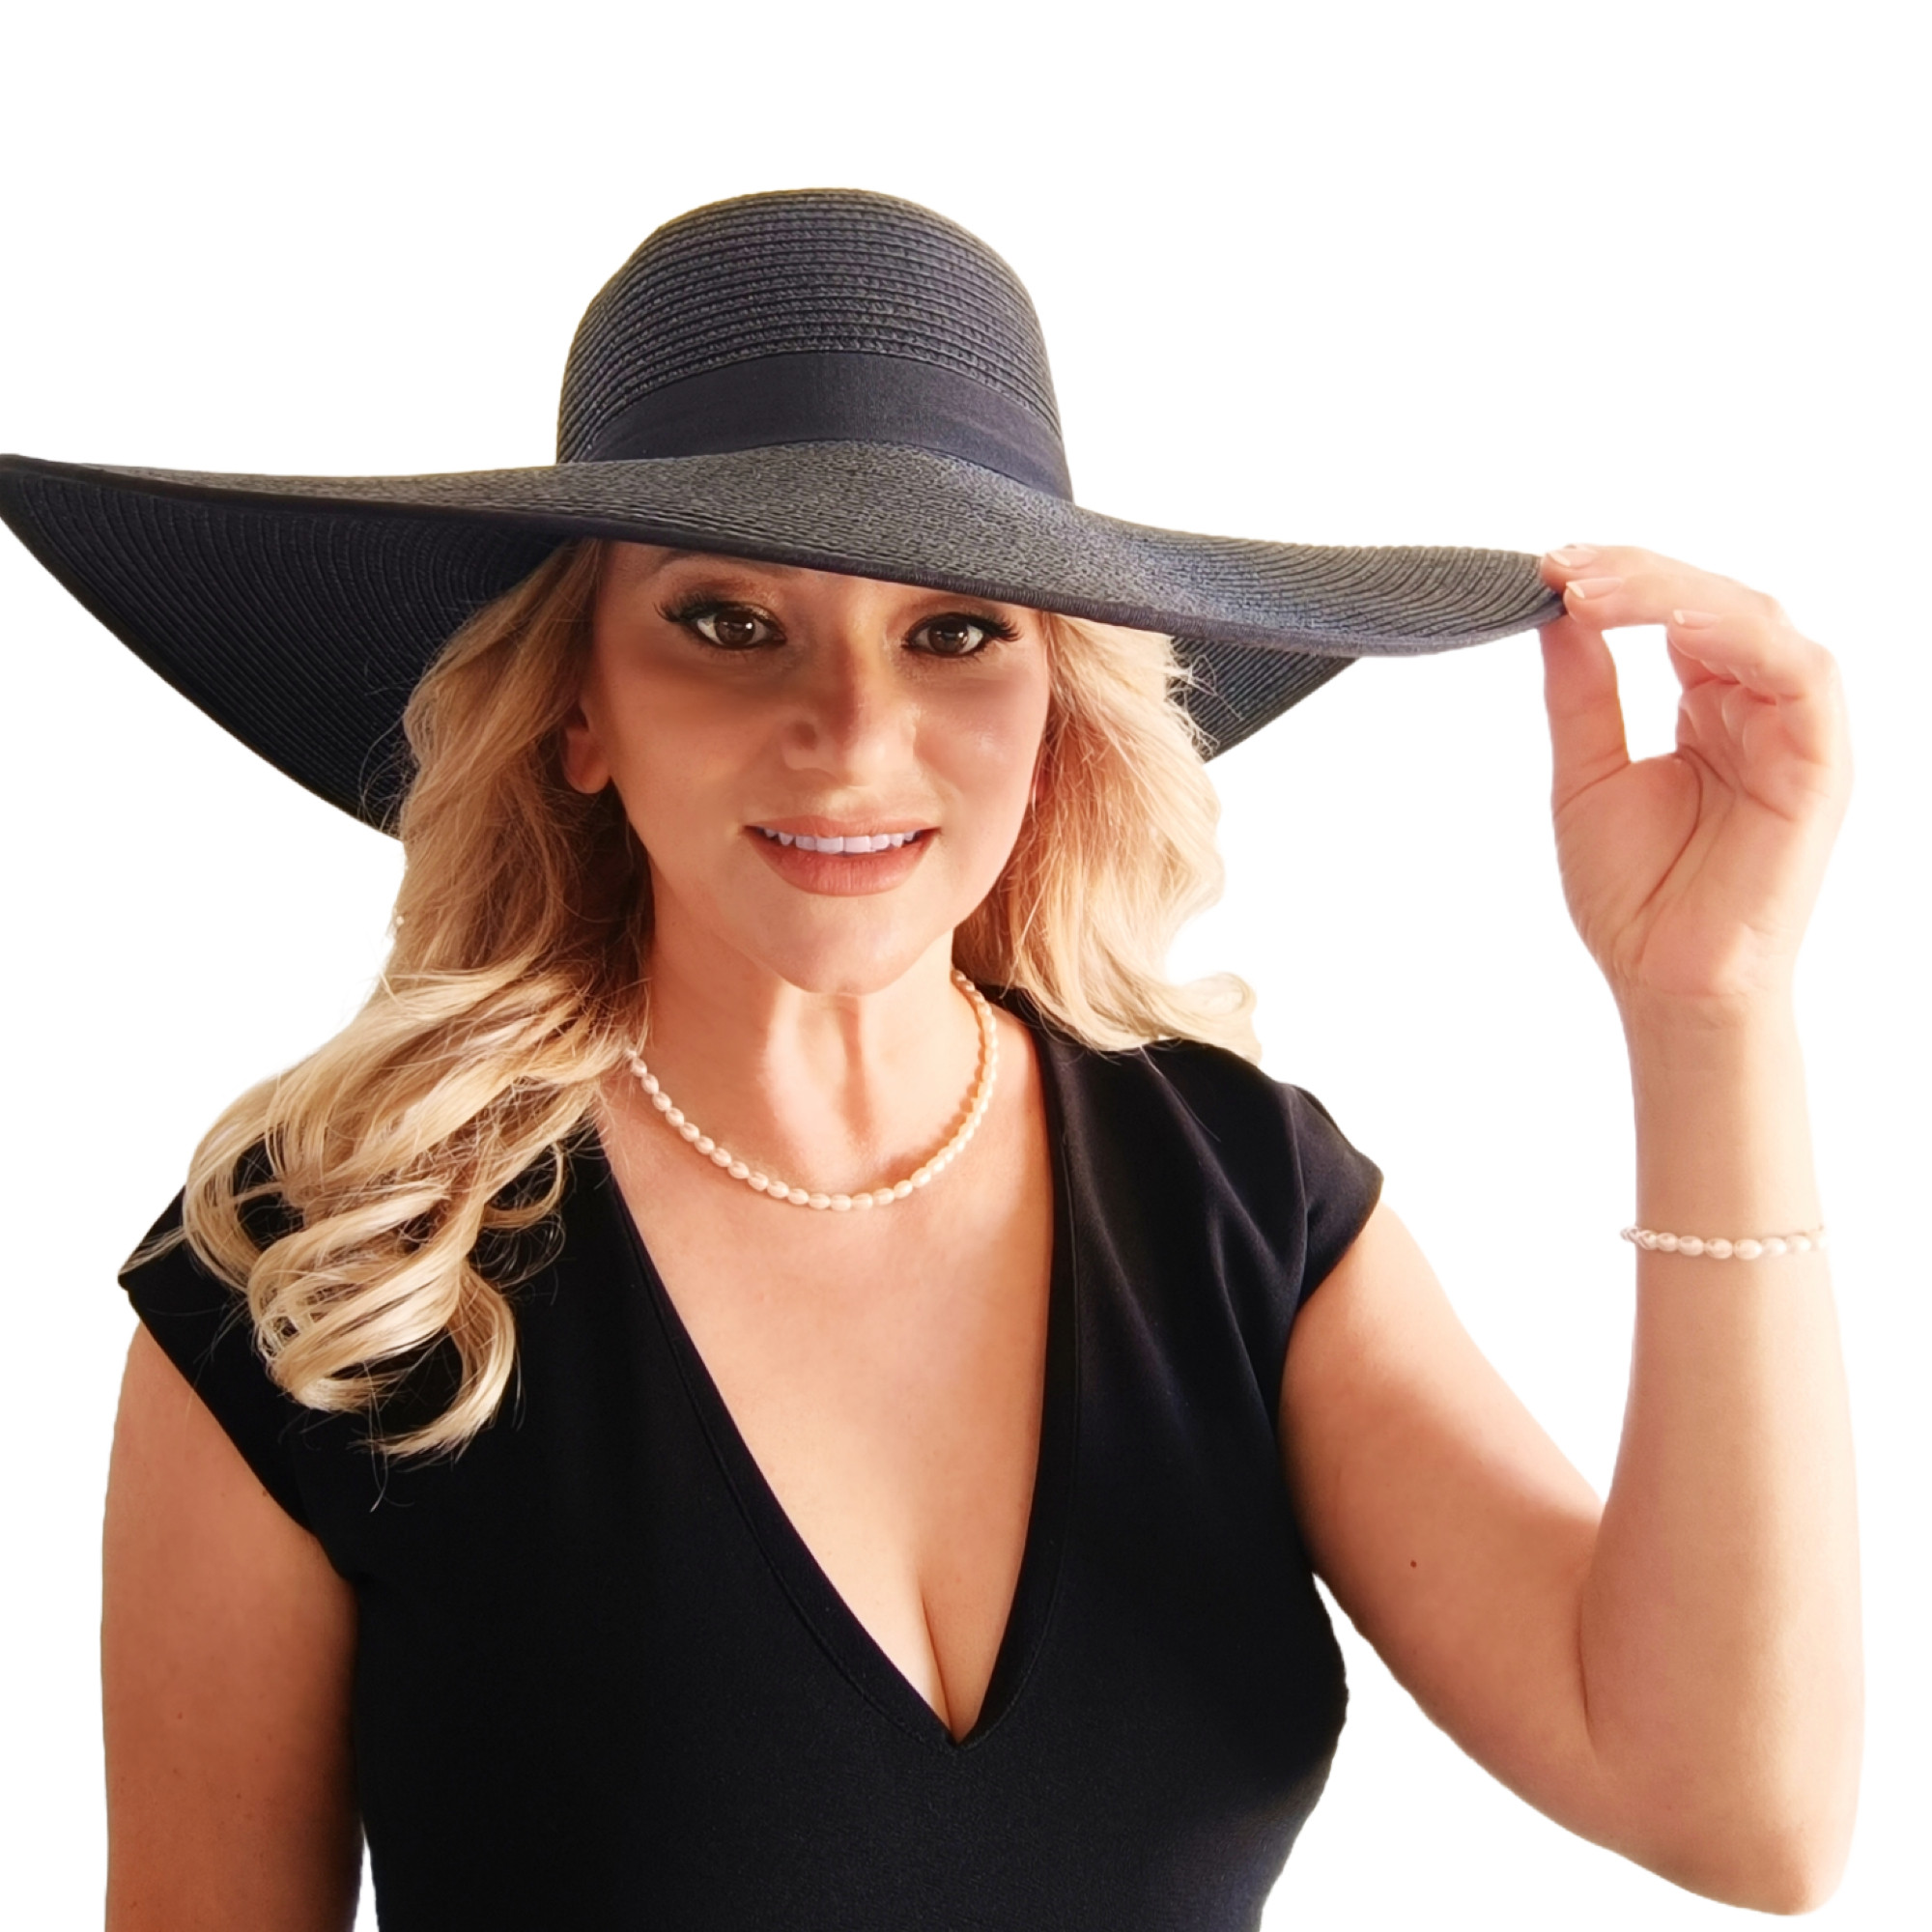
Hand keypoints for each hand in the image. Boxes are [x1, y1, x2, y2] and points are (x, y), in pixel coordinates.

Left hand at [1538, 546, 1850, 1015]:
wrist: (1662, 979)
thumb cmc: (1636, 893)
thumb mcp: (1587, 772)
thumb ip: (1582, 692)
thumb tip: (1557, 613)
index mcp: (1711, 708)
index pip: (1676, 613)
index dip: (1619, 582)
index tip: (1547, 567)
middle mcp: (1758, 709)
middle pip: (1714, 603)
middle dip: (1636, 575)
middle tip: (1562, 566)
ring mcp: (1794, 731)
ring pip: (1755, 621)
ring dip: (1673, 595)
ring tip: (1594, 590)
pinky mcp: (1819, 761)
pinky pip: (1797, 675)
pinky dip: (1737, 640)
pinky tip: (1672, 629)